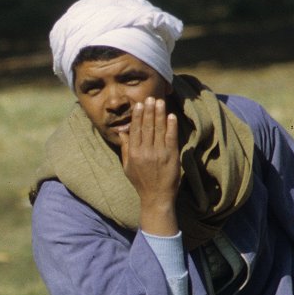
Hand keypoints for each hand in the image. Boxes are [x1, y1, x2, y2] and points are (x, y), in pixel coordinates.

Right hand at [119, 97, 180, 236]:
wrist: (156, 197)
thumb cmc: (141, 182)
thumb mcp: (128, 166)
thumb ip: (125, 148)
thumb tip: (122, 131)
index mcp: (133, 153)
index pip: (135, 130)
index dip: (138, 116)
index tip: (139, 104)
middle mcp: (145, 152)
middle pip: (147, 126)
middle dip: (148, 110)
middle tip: (150, 97)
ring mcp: (158, 154)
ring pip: (158, 129)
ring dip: (159, 114)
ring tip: (160, 101)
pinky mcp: (171, 156)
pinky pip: (171, 138)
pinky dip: (171, 126)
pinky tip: (170, 116)